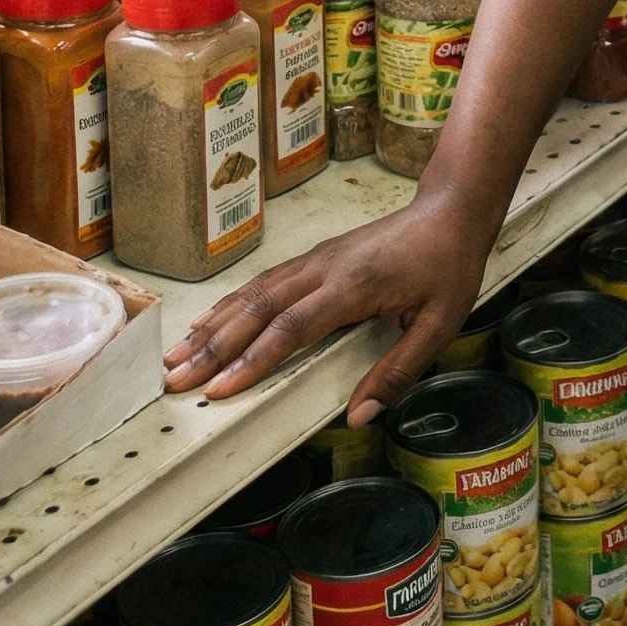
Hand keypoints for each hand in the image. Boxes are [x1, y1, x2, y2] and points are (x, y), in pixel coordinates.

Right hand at [162, 186, 485, 425]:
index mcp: (354, 285)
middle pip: (259, 309)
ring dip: (213, 325)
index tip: (219, 389)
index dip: (253, 360)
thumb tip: (360, 416)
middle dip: (213, 347)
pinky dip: (231, 304)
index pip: (292, 327)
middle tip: (175, 379)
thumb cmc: (448, 265)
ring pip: (254, 292)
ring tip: (175, 356)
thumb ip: (398, 371)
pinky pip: (265, 282)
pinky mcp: (316, 257)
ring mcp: (317, 259)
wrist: (451, 209)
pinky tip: (209, 320)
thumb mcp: (440, 323)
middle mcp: (325, 268)